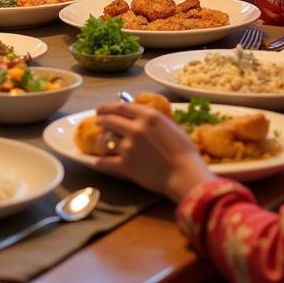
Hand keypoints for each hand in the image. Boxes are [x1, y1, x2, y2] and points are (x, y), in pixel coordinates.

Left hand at [94, 102, 215, 202]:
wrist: (185, 175)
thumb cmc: (185, 152)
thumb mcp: (170, 126)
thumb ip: (153, 119)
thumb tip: (140, 115)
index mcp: (148, 116)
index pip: (121, 107)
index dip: (108, 107)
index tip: (102, 109)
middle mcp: (135, 128)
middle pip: (109, 120)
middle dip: (101, 120)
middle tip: (98, 122)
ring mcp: (128, 147)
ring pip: (106, 140)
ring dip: (101, 140)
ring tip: (101, 142)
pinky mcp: (125, 165)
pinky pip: (106, 162)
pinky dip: (101, 162)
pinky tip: (98, 162)